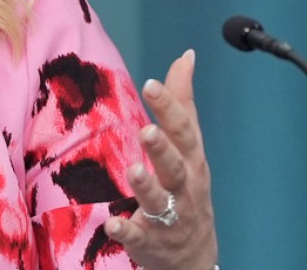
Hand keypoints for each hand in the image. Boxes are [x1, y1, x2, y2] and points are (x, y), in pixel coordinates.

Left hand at [106, 49, 218, 269]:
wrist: (193, 255)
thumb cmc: (188, 187)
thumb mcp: (190, 146)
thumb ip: (183, 101)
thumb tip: (187, 56)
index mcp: (191, 160)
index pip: (183, 130)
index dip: (168, 107)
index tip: (150, 84)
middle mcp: (183, 187)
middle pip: (175, 166)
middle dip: (163, 149)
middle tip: (148, 130)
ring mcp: (168, 216)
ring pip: (160, 201)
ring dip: (146, 186)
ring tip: (134, 170)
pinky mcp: (150, 241)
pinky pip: (138, 236)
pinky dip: (127, 230)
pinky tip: (112, 222)